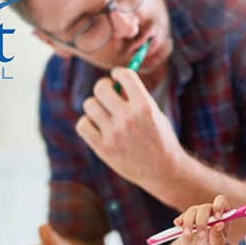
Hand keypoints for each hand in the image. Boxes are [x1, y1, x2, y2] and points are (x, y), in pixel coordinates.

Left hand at [75, 67, 184, 187]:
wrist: (163, 171)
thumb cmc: (160, 139)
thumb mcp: (155, 114)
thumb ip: (136, 97)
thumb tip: (114, 81)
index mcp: (145, 106)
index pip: (124, 75)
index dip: (117, 74)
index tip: (116, 77)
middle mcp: (128, 118)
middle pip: (100, 88)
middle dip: (104, 88)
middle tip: (108, 95)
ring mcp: (114, 134)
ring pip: (89, 105)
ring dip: (96, 106)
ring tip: (105, 114)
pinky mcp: (103, 148)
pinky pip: (82, 125)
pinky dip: (88, 123)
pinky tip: (98, 127)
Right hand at [174, 195, 230, 244]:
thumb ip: (218, 236)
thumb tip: (220, 224)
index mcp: (221, 215)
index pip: (221, 202)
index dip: (219, 206)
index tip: (217, 217)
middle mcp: (209, 210)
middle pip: (205, 207)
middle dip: (202, 222)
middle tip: (201, 235)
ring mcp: (197, 212)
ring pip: (192, 211)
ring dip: (189, 223)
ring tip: (188, 235)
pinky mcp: (185, 217)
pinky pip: (182, 216)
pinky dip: (180, 221)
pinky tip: (178, 225)